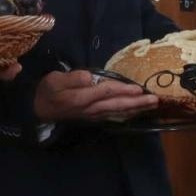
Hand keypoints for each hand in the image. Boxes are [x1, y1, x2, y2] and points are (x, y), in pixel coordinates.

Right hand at [34, 69, 157, 122]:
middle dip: (137, 103)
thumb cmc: (48, 91)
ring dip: (136, 109)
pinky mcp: (95, 117)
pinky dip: (127, 114)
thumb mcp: (54, 80)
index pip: (107, 93)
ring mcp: (94, 115)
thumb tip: (89, 78)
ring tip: (151, 105)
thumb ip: (72, 79)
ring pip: (119, 112)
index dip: (123, 90)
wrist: (40, 109)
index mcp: (82, 98)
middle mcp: (91, 109)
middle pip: (118, 105)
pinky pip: (115, 116)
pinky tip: (136, 112)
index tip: (139, 88)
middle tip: (155, 100)